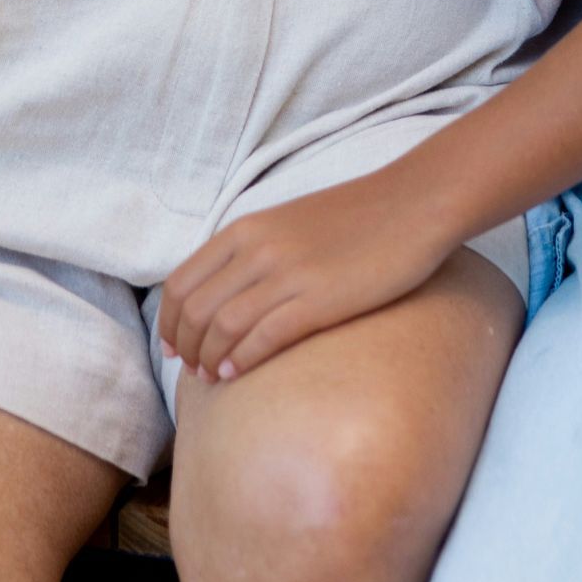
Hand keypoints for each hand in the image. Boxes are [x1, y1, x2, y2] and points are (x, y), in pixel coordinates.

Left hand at [160, 174, 454, 383]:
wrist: (412, 203)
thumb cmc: (355, 216)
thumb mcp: (288, 222)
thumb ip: (253, 250)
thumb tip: (225, 293)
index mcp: (247, 228)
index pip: (182, 282)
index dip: (170, 322)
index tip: (174, 347)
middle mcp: (258, 249)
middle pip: (195, 310)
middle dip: (186, 347)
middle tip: (193, 371)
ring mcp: (287, 274)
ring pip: (222, 327)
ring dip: (209, 360)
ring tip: (212, 378)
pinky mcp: (318, 299)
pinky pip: (263, 337)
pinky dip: (241, 361)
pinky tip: (237, 375)